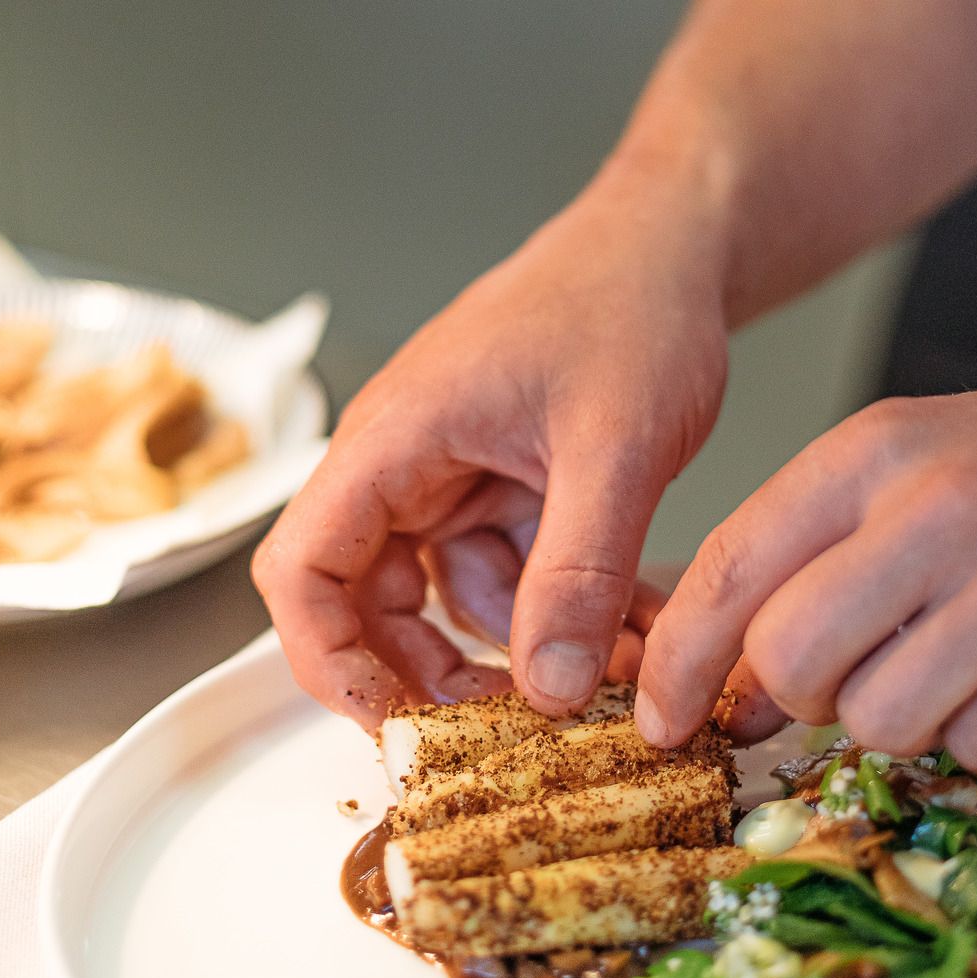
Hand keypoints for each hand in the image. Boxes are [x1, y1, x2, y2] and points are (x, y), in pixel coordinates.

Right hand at [252, 170, 728, 727]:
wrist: (675, 242)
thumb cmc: (628, 301)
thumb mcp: (615, 447)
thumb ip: (579, 571)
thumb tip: (547, 690)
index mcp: (395, 438)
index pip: (301, 567)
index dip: (327, 659)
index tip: (391, 726)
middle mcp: (407, 461)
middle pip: (365, 600)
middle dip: (431, 674)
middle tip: (509, 735)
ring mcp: (455, 473)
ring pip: (450, 597)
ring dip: (520, 647)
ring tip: (609, 673)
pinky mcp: (505, 482)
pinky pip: (511, 571)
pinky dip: (560, 607)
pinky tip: (631, 625)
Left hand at [635, 366, 976, 772]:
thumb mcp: (909, 464)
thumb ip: (810, 550)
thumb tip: (719, 676)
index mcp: (879, 450)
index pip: (735, 563)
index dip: (680, 656)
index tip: (663, 711)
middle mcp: (945, 510)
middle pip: (791, 657)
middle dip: (793, 695)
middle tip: (838, 678)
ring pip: (879, 720)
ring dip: (897, 717)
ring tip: (948, 661)